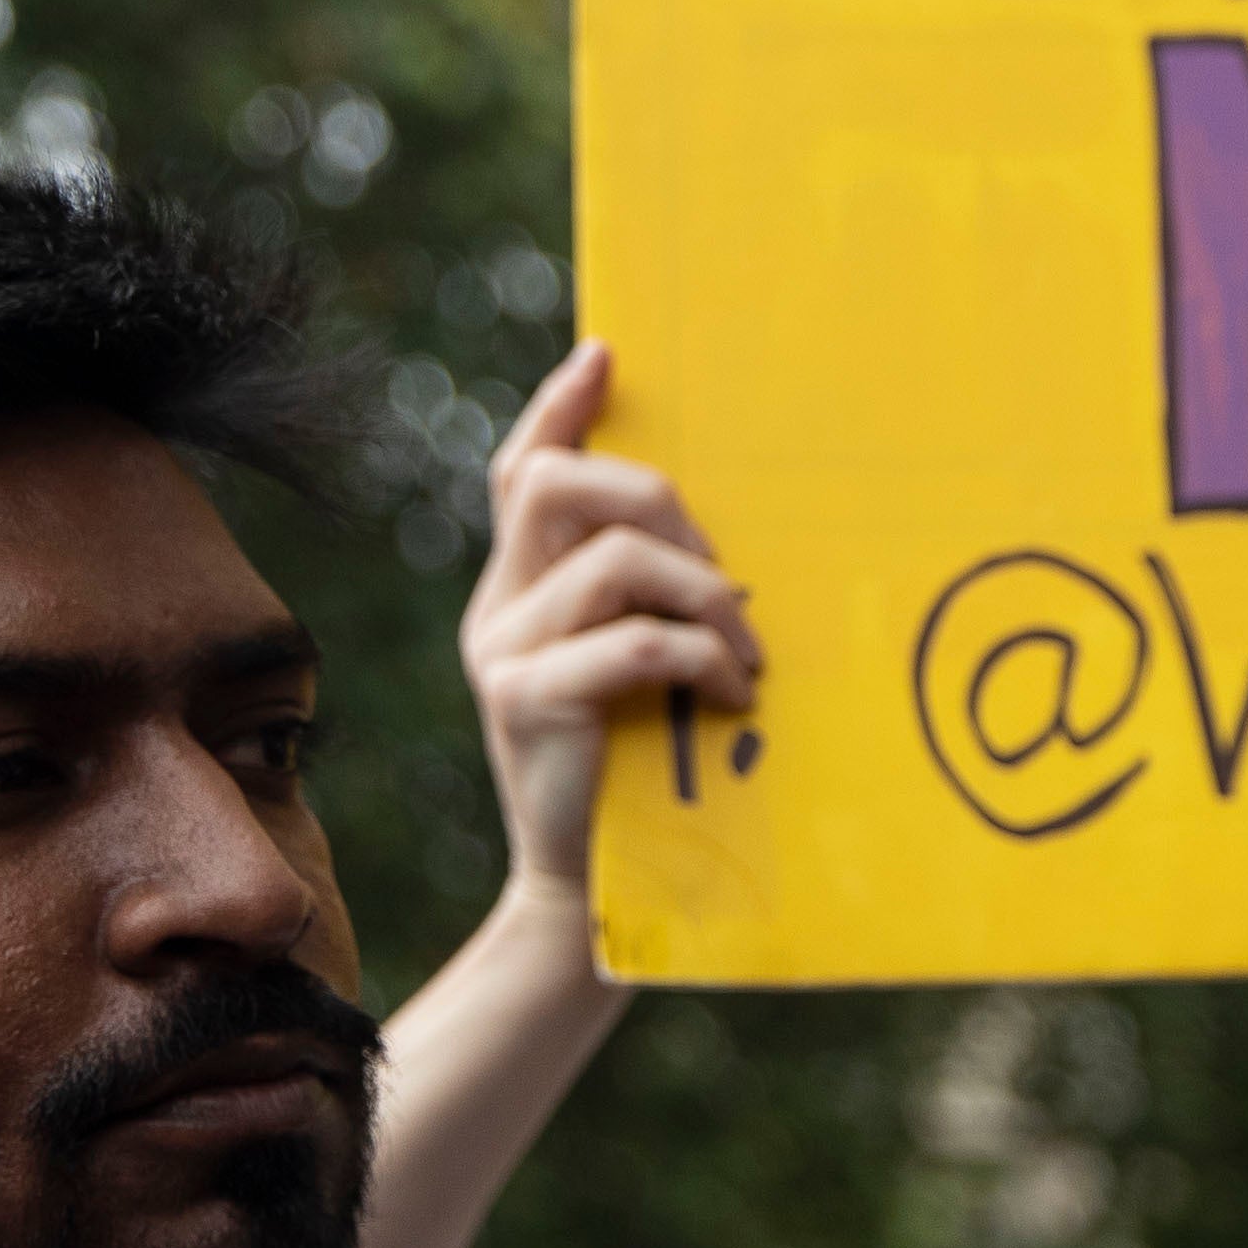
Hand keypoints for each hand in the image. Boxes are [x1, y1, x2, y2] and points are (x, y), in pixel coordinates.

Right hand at [463, 342, 762, 899]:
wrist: (585, 894)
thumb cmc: (636, 772)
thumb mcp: (638, 669)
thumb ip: (649, 600)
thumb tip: (727, 534)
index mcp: (522, 589)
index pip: (524, 471)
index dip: (562, 407)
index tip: (608, 353)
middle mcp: (498, 609)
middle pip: (556, 485)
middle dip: (656, 498)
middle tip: (725, 568)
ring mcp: (502, 655)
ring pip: (612, 560)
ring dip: (707, 593)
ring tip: (748, 652)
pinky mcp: (527, 705)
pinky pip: (632, 642)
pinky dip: (702, 656)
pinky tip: (735, 693)